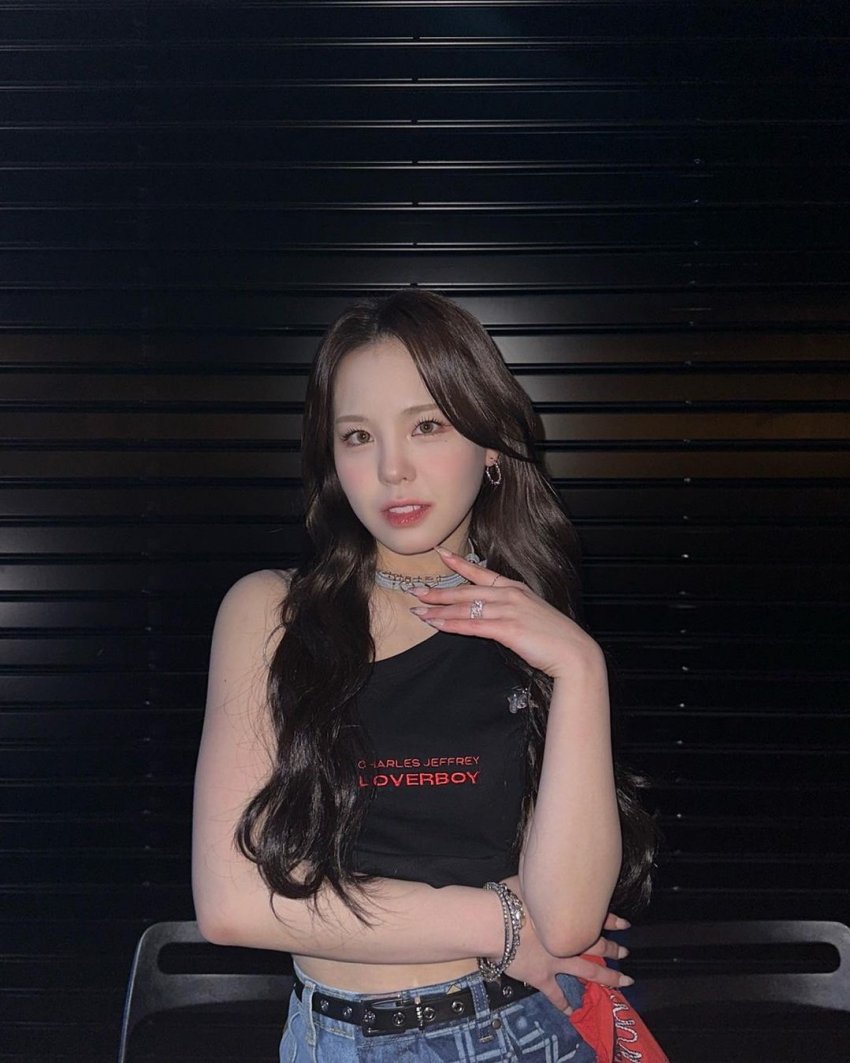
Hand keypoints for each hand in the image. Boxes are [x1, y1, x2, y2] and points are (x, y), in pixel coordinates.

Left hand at [408, 547, 601, 678]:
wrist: (574, 653)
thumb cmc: (554, 637)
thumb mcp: (530, 614)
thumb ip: (509, 610)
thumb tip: (488, 613)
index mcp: (515, 588)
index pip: (481, 572)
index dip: (459, 563)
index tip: (440, 554)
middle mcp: (510, 595)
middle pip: (466, 591)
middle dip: (439, 591)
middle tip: (416, 590)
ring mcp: (509, 610)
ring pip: (465, 608)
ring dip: (439, 610)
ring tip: (419, 610)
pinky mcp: (508, 628)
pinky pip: (472, 625)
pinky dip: (451, 624)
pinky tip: (437, 624)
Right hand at [499, 881, 632, 1013]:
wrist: (496, 922)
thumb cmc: (511, 897)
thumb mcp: (530, 881)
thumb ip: (543, 885)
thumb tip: (543, 872)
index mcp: (566, 916)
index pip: (595, 918)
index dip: (611, 921)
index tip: (625, 924)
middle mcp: (567, 940)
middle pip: (597, 946)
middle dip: (613, 950)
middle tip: (626, 952)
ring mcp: (557, 961)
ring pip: (588, 971)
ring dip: (607, 977)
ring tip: (622, 981)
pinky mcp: (542, 977)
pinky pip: (556, 993)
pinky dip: (564, 1003)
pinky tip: (572, 1012)